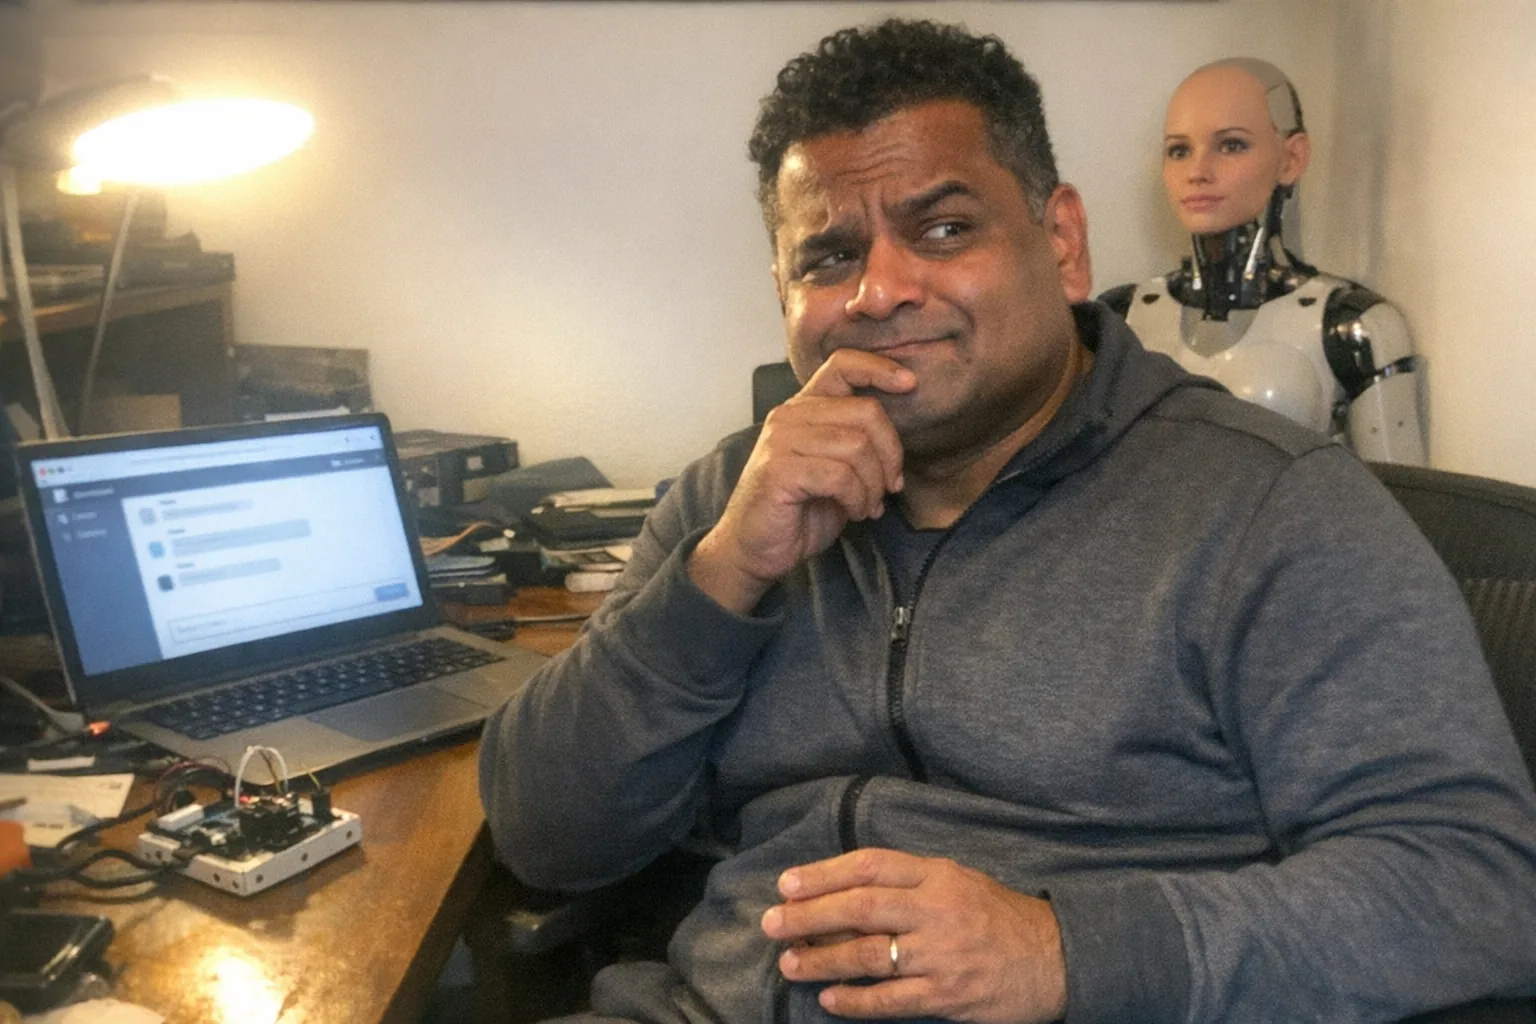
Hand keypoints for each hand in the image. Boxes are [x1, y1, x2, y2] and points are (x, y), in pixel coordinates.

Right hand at [689, 351, 914, 612]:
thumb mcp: (836, 468)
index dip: (880, 368)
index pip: (842, 364)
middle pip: (865, 411)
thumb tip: (899, 438)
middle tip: (890, 486)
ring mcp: (781, 440)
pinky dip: (857, 499)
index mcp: (804, 408)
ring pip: (857, 446)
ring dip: (874, 484)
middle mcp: (789, 415)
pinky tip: (854, 513)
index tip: (910, 384)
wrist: (754, 549)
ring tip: (868, 505)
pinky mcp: (779, 470)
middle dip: (891, 453)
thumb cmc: (799, 510)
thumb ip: (858, 443)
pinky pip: (840, 476)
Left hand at [760, 849, 1066, 1023]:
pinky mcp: (946, 996)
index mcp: (938, 876)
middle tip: (772, 923)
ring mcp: (941, 956)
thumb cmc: (1000, 916)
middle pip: (860, 908)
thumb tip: (846, 886)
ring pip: (868, 955)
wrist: (1057, 959)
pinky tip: (829, 1000)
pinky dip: (855, 1000)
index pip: (870, 866)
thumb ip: (910, 879)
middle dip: (809, 916)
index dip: (824, 873)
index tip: (787, 883)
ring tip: (789, 962)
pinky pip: (891, 1000)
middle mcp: (936, 911)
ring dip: (822, 959)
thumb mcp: (959, 879)